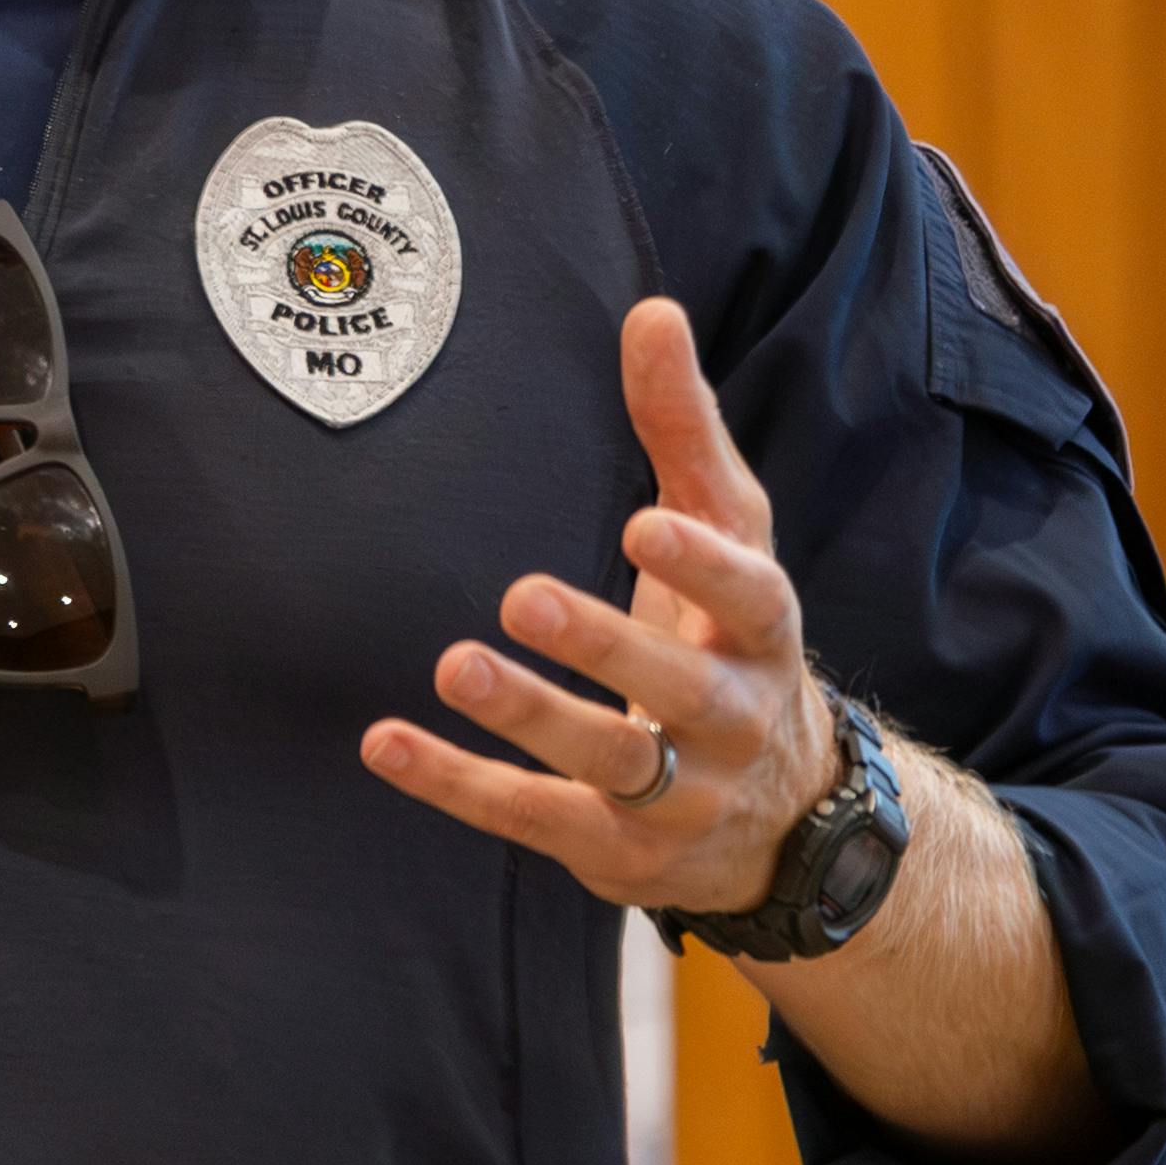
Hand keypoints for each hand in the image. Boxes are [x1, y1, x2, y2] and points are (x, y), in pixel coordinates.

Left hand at [363, 297, 831, 912]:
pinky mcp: (617, 852)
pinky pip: (532, 818)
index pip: (749, 598)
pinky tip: (385, 742)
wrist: (780, 818)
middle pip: (677, 686)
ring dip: (530, 717)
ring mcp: (678, 795)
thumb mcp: (728, 536)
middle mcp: (731, 718)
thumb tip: (651, 311)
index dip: (702, 568)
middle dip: (605, 645)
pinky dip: (456, 785)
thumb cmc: (730, 640)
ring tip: (456, 666)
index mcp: (763, 633)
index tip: (646, 523)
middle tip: (521, 597)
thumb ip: (685, 429)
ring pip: (609, 762)